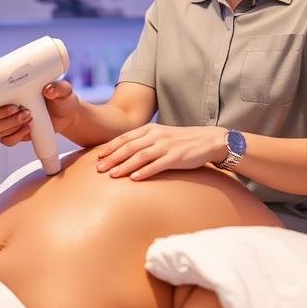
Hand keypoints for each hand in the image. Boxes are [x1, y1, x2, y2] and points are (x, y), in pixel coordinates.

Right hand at [0, 79, 80, 145]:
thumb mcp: (62, 89)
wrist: (66, 115)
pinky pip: (5, 140)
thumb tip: (49, 89)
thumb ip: (59, 87)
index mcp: (2, 87)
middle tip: (16, 109)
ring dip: (8, 125)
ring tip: (28, 117)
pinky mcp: (10, 134)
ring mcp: (2, 122)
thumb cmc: (60, 97)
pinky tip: (27, 129)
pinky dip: (15, 136)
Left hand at [95, 124, 227, 180]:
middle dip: (112, 158)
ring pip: (140, 156)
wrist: (208, 140)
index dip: (110, 147)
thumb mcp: (161, 136)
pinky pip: (157, 165)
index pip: (125, 138)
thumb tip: (124, 153)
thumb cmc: (182, 141)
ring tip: (112, 175)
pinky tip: (134, 178)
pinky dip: (144, 171)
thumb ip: (144, 142)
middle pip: (129, 147)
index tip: (97, 157)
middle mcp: (156, 135)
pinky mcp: (176, 157)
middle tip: (98, 168)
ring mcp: (166, 146)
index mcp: (150, 129)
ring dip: (124, 165)